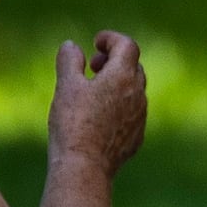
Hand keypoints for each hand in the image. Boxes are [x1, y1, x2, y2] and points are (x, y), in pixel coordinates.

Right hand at [48, 30, 148, 181]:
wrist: (85, 167)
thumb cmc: (73, 123)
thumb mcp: (66, 87)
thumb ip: (69, 61)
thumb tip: (71, 45)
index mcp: (123, 76)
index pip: (127, 46)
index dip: (111, 39)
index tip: (96, 42)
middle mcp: (138, 95)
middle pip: (133, 67)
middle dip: (114, 60)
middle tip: (93, 66)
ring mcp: (140, 117)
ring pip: (135, 91)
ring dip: (117, 84)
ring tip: (93, 91)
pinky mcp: (136, 138)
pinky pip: (132, 113)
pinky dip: (119, 106)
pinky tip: (100, 116)